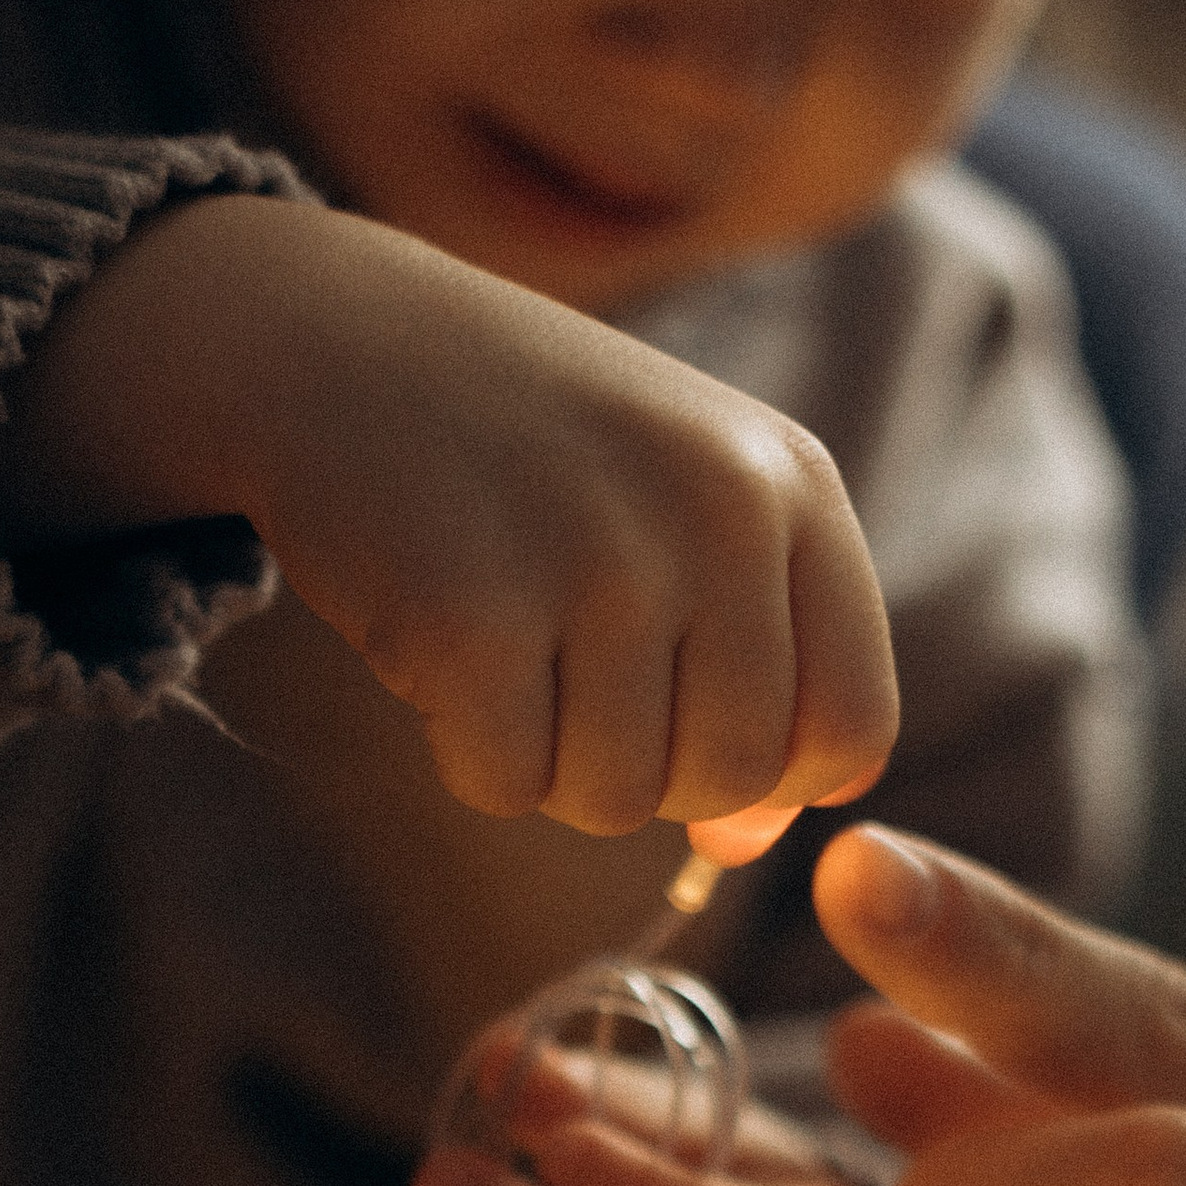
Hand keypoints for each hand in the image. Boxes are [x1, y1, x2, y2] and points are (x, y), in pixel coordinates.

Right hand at [0, 195, 896, 835]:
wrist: (334, 340)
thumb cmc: (526, 450)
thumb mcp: (676, 512)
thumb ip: (750, 667)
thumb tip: (752, 844)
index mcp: (790, 483)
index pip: (851, 725)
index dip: (773, 774)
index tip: (688, 724)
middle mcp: (716, 511)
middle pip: (731, 779)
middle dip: (648, 774)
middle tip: (572, 686)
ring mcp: (598, 560)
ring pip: (616, 798)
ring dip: (549, 764)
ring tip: (508, 652)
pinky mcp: (474, 615)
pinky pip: (506, 783)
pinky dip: (467, 754)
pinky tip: (444, 656)